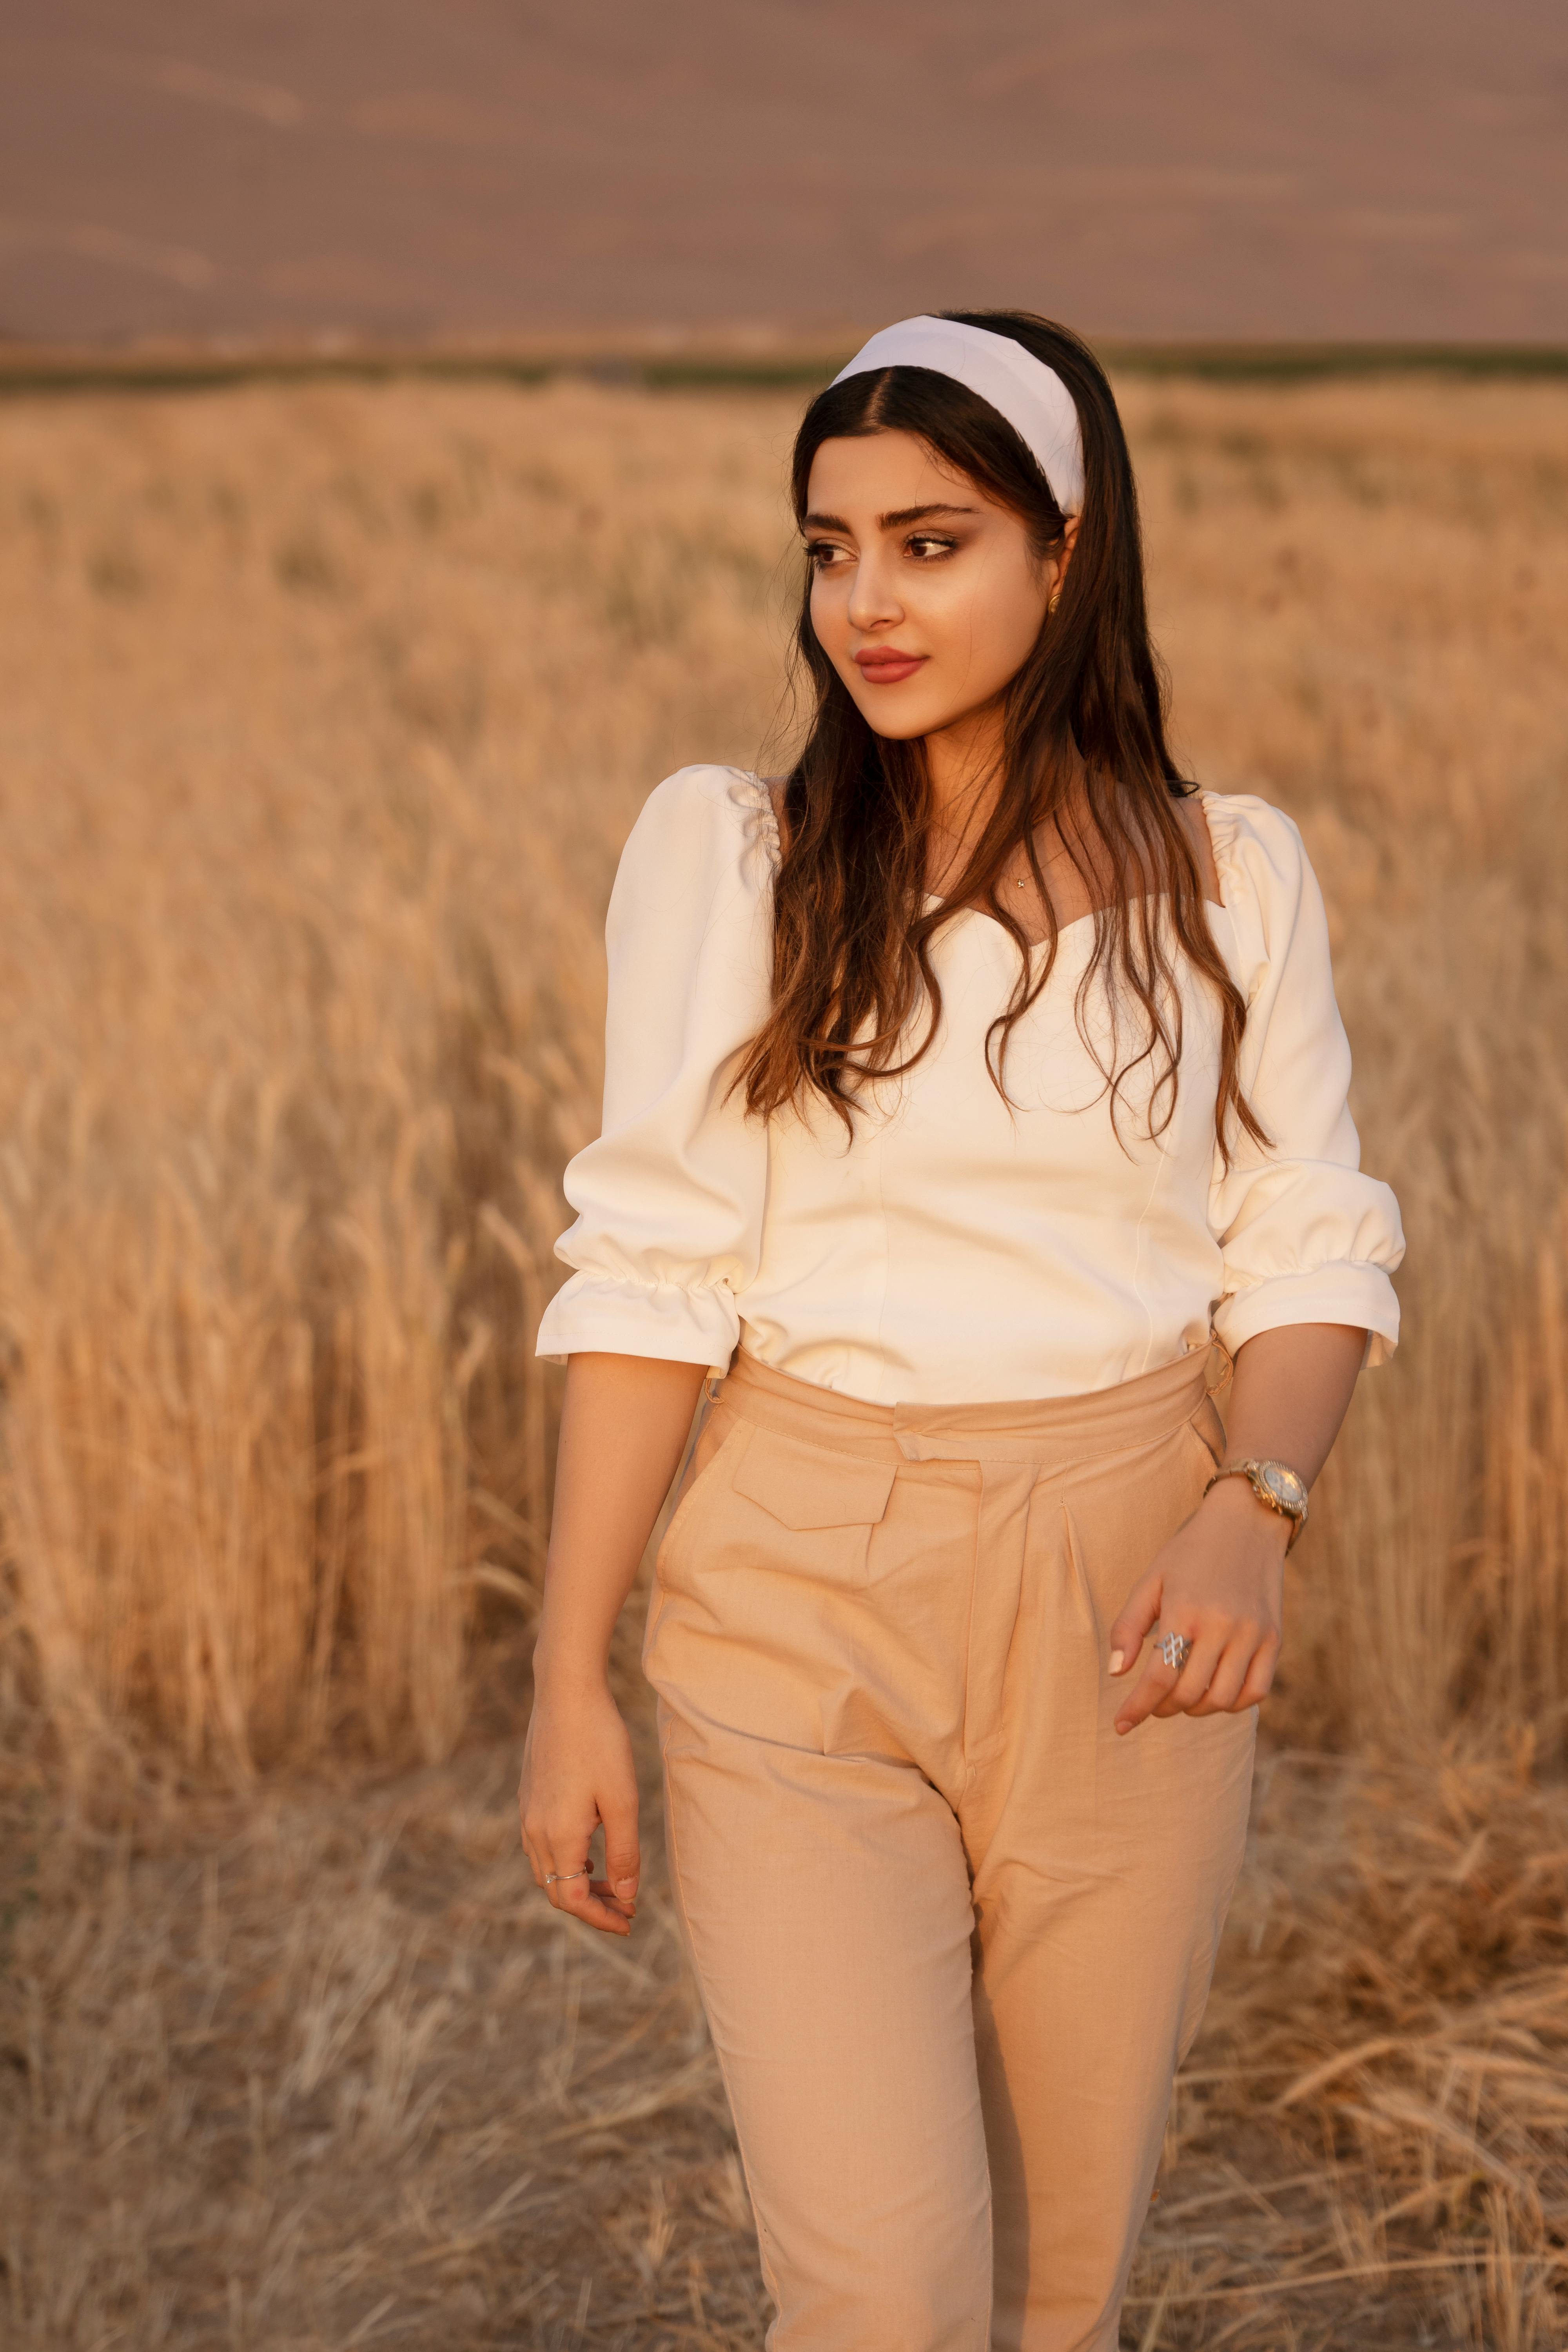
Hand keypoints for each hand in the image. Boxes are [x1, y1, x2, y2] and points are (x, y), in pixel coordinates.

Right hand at [519, 1664, 640, 1935]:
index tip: (630, 1922)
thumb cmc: (600, 1742)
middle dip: (591, 1905)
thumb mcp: (623, 1800)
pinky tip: (589, 1849)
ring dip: (576, 1883)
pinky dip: (565, 1860)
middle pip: (556, 1890)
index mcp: (558, 1836)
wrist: (566, 1692)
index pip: (571, 1900)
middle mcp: (534, 1830)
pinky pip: (541, 1845)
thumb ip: (624, 1853)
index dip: (601, 1918)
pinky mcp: (528, 1795)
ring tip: (611, 1882)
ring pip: (547, 1870)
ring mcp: (527, 1812)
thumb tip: (626, 1896)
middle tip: (626, 1906)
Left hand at [1107, 1475, 1287, 1734]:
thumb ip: (1128, 1626)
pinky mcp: (1274, 1638)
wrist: (1247, 1520)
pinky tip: (1215, 1691)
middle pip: (1189, 1694)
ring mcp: (1253, 1634)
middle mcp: (1222, 1626)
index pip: (1159, 1677)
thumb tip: (1117, 1673)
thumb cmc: (1190, 1551)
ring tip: (1182, 1695)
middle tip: (1153, 1700)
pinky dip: (1233, 1703)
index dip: (1137, 1708)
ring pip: (1224, 1700)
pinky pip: (1256, 1692)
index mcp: (1185, 1610)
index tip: (1121, 1726)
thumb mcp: (1151, 1579)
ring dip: (1197, 1708)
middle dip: (1163, 1707)